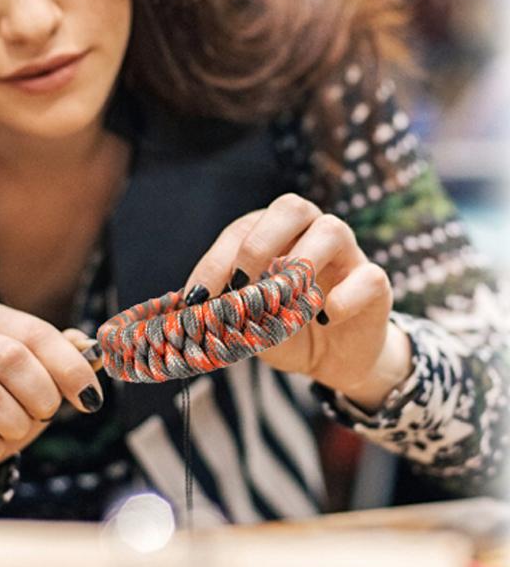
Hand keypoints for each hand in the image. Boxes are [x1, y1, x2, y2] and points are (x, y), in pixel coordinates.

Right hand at [0, 301, 101, 492]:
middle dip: (43, 395)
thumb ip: (66, 357)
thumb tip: (96, 349)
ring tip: (16, 427)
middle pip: (12, 359)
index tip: (91, 399)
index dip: (71, 367)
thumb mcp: (39, 375)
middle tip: (47, 413)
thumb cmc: (5, 399)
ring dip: (18, 424)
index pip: (36, 333)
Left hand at [184, 194, 411, 409]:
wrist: (333, 359)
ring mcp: (347, 254)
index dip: (215, 262)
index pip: (241, 231)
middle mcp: (311, 233)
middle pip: (291, 207)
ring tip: (282, 300)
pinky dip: (344, 297)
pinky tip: (325, 318)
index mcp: (274, 236)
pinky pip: (369, 276)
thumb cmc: (286, 330)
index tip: (196, 299)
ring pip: (332, 229)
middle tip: (239, 283)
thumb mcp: (250, 323)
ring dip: (300, 263)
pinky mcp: (375, 284)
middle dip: (259, 242)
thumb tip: (191, 310)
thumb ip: (228, 312)